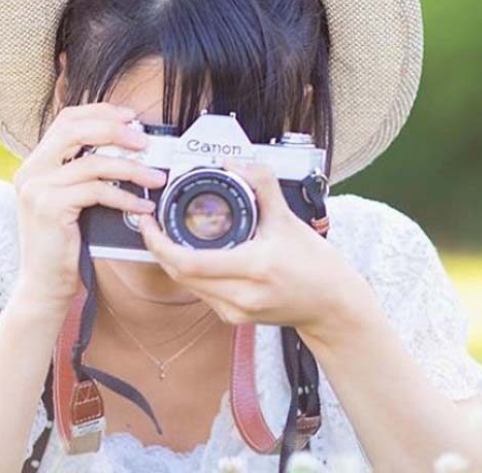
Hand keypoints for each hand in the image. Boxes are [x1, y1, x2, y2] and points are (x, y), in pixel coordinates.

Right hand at [10, 103, 166, 317]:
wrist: (44, 285)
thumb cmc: (64, 243)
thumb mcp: (72, 199)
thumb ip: (86, 172)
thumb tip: (129, 148)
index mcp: (35, 163)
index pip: (66, 119)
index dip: (100, 112)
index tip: (129, 116)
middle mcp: (31, 170)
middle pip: (76, 129)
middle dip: (115, 130)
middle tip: (144, 141)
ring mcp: (37, 188)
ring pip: (93, 163)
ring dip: (131, 168)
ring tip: (155, 177)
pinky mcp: (50, 208)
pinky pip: (97, 191)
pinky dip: (125, 197)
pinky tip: (142, 205)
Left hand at [138, 157, 372, 339]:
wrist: (332, 305)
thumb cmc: (316, 265)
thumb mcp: (288, 218)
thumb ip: (261, 184)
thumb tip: (235, 163)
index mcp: (254, 269)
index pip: (189, 262)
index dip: (160, 242)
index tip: (150, 222)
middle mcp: (241, 296)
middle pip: (180, 274)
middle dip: (159, 248)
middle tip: (151, 223)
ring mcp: (236, 312)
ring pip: (187, 285)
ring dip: (171, 260)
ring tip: (165, 233)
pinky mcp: (234, 318)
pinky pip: (200, 292)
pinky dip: (189, 271)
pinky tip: (189, 253)